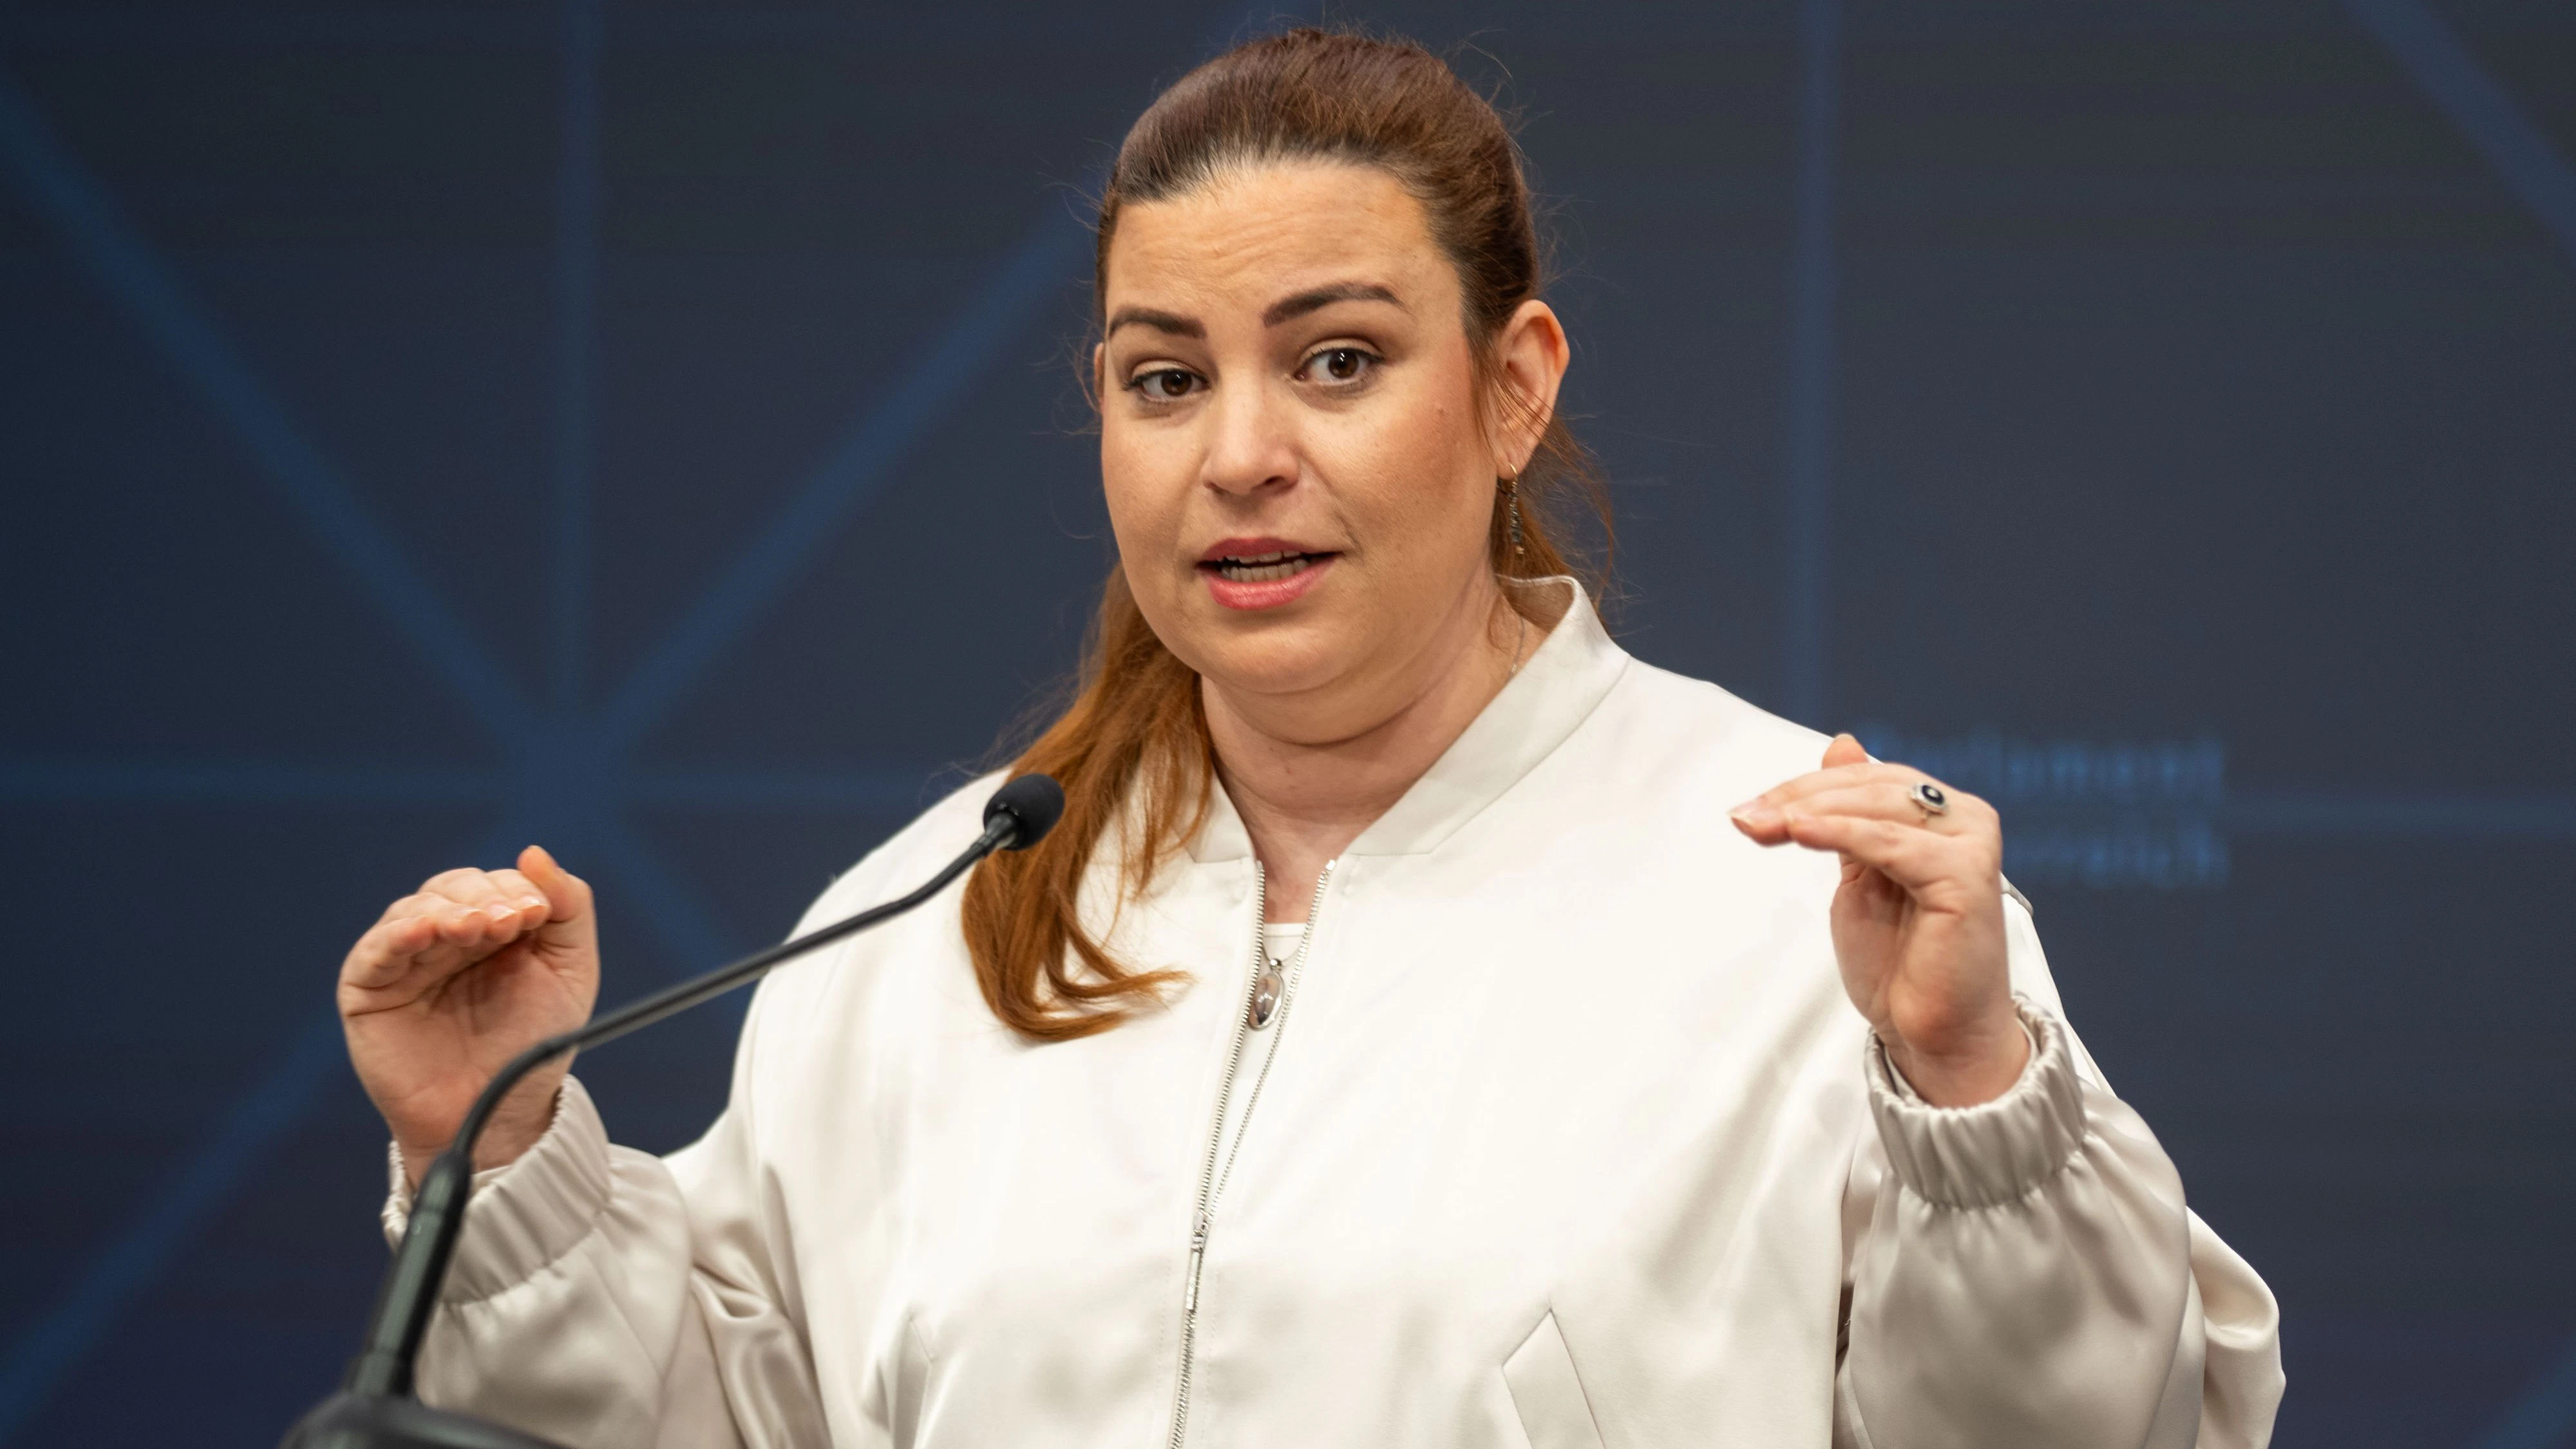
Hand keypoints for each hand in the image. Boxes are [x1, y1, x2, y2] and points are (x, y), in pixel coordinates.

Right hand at [338, 845, 598, 1186]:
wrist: (501, 1112)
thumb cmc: (533, 1044)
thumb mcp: (570, 970)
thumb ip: (568, 908)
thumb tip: (534, 852)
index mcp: (493, 925)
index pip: (495, 882)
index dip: (516, 889)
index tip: (537, 913)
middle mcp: (446, 934)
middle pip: (453, 887)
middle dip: (484, 897)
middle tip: (512, 921)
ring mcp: (405, 958)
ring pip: (417, 908)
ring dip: (450, 910)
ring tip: (480, 928)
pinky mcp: (369, 987)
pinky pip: (376, 949)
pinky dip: (400, 933)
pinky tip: (428, 931)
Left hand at [1730, 734, 2026, 1105]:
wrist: (1932, 1033)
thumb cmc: (1899, 963)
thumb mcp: (1862, 877)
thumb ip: (1851, 817)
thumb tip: (1841, 744)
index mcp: (1943, 815)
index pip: (1867, 780)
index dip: (1805, 787)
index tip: (1747, 809)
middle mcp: (1966, 820)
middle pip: (1871, 786)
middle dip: (1799, 797)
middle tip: (1745, 817)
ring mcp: (1971, 845)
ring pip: (1879, 805)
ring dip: (1810, 810)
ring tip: (1760, 824)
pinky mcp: (1967, 876)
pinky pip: (1892, 843)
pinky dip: (1841, 833)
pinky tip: (1797, 832)